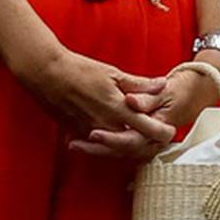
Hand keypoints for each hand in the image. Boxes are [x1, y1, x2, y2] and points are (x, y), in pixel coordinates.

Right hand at [13, 43, 174, 155]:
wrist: (47, 74)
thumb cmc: (81, 70)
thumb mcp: (114, 73)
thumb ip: (139, 84)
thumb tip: (162, 85)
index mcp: (117, 109)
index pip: (147, 129)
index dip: (162, 132)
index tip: (171, 131)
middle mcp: (105, 125)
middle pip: (133, 145)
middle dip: (149, 145)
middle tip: (160, 141)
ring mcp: (89, 131)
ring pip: (116, 149)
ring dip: (130, 148)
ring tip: (142, 143)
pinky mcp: (77, 133)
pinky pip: (98, 147)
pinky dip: (110, 146)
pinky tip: (116, 142)